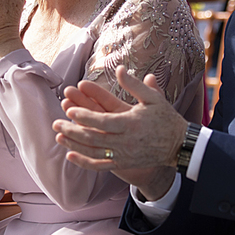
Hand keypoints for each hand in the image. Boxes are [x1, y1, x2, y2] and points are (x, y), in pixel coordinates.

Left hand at [52, 68, 185, 201]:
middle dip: (72, 130)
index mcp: (131, 123)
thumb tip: (120, 69)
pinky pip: (100, 166)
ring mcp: (123, 155)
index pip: (102, 120)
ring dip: (74, 146)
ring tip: (58, 137)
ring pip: (93, 153)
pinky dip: (84, 163)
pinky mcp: (123, 163)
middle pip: (93, 137)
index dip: (84, 115)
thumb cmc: (165, 118)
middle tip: (55, 123)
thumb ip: (134, 84)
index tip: (69, 109)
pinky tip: (70, 156)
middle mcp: (125, 141)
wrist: (179, 145)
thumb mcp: (153, 98)